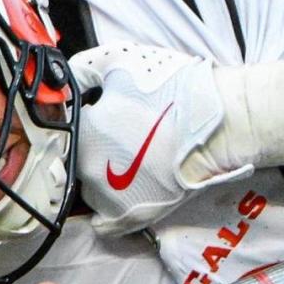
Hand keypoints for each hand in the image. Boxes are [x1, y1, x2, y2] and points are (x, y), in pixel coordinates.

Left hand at [72, 42, 245, 234]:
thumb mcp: (120, 60)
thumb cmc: (172, 89)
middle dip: (96, 146)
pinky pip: (102, 224)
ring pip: (89, 188)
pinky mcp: (129, 218)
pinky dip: (108, 212)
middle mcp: (87, 168)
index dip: (89, 114)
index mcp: (83, 130)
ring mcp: (107, 198)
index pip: (70, 124)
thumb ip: (82, 67)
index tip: (109, 110)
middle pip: (78, 157)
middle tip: (126, 133)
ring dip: (102, 176)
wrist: (218, 124)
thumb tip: (65, 77)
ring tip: (132, 160)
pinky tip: (122, 195)